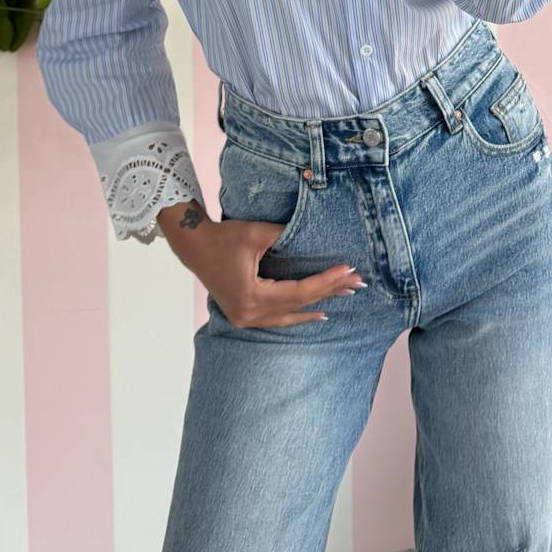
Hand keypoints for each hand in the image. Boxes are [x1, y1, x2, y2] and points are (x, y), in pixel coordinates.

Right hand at [157, 203, 364, 327]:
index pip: (299, 291)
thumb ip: (286, 234)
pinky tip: (314, 312)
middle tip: (357, 283)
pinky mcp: (243, 315)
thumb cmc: (224, 237)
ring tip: (343, 298)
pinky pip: (277, 318)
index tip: (348, 270)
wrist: (194, 246)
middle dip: (329, 292)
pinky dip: (296, 313)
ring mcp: (245, 318)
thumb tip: (315, 232)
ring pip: (289, 315)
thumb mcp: (256, 233)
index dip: (326, 281)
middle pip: (298, 304)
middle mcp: (250, 314)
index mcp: (253, 297)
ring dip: (316, 305)